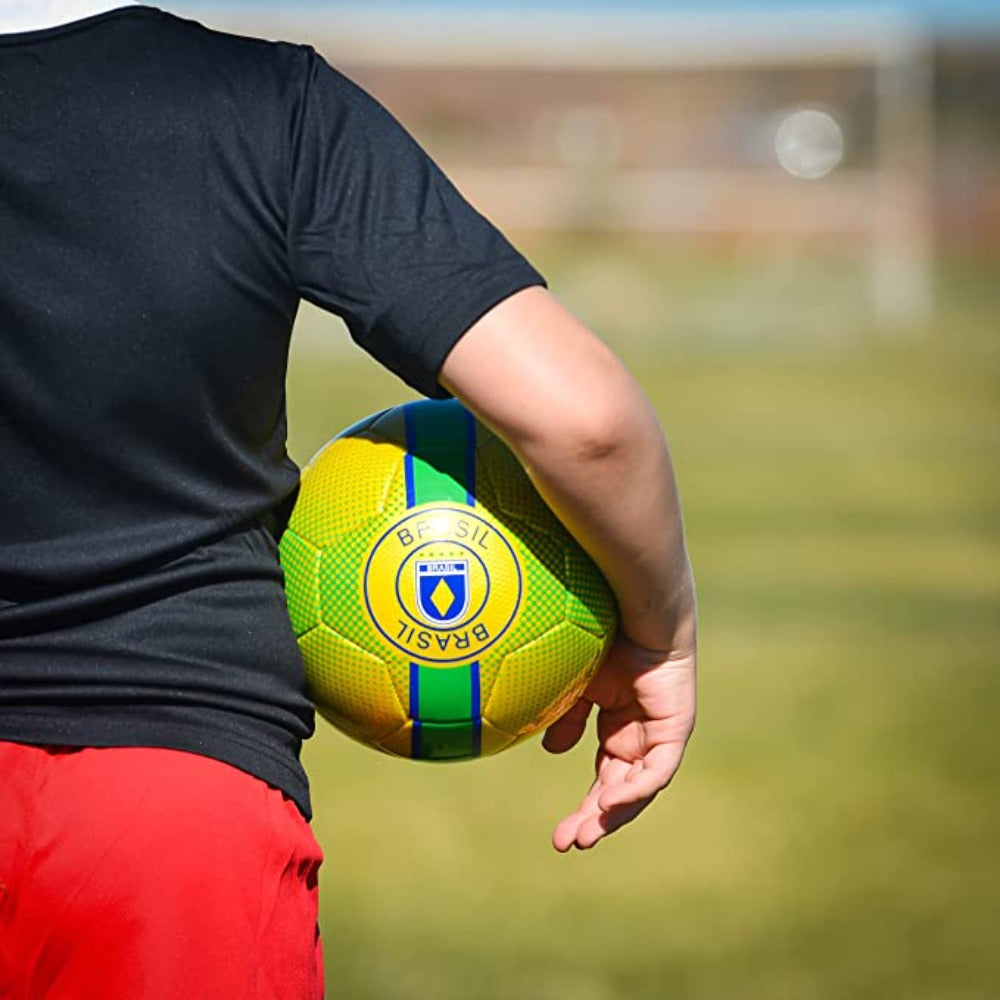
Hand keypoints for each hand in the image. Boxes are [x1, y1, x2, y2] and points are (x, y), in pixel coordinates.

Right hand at [543, 626, 696, 851]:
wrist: (634, 606)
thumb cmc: (603, 634)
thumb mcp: (576, 686)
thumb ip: (568, 719)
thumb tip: (552, 752)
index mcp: (620, 729)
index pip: (604, 779)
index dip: (584, 809)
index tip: (558, 835)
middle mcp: (642, 737)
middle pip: (620, 792)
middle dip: (594, 820)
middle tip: (567, 844)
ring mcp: (662, 735)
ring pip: (640, 789)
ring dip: (613, 814)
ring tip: (586, 835)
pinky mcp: (676, 728)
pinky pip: (658, 769)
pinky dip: (635, 788)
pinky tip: (609, 802)